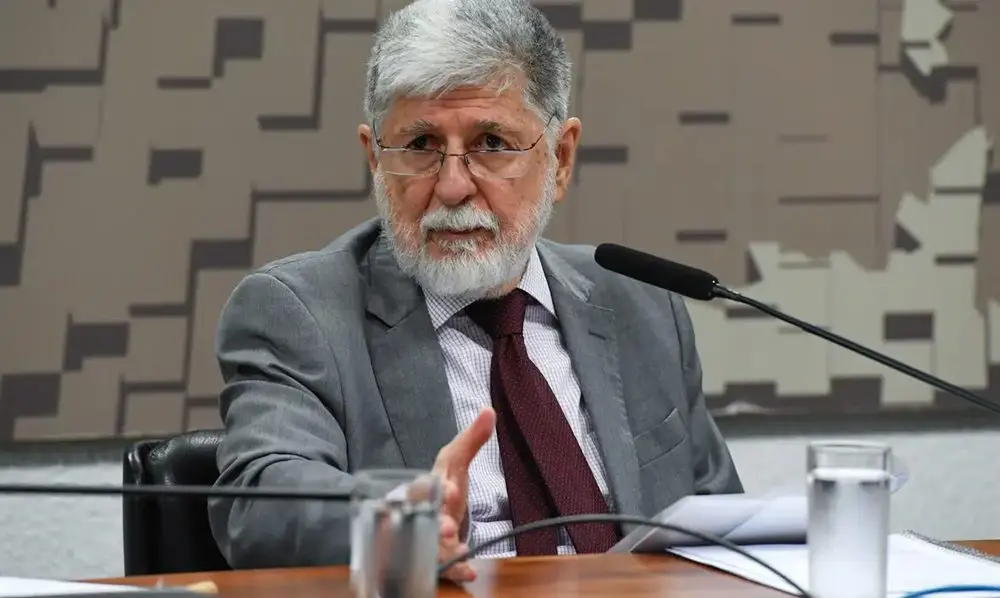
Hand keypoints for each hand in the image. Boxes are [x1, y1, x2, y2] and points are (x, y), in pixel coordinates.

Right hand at [432, 407, 495, 582]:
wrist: (433, 511)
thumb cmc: (443, 482)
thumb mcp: (457, 460)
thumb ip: (473, 438)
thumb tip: (488, 409)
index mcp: (427, 486)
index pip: (425, 485)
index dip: (436, 488)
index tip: (451, 490)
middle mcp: (424, 512)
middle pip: (423, 519)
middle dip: (435, 522)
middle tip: (448, 526)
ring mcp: (429, 535)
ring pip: (429, 545)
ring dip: (442, 548)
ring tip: (458, 549)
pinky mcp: (439, 555)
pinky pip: (444, 567)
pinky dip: (456, 569)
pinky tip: (469, 570)